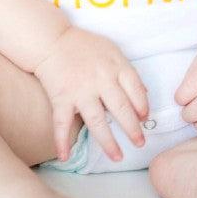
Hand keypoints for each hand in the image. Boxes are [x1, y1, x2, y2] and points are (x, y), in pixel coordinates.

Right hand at [32, 26, 149, 163]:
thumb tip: (144, 94)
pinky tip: (65, 157)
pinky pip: (62, 122)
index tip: (145, 119)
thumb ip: (127, 72)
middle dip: (132, 129)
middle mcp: (101, 79)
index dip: (142, 106)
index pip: (135, 89)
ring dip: (108, 142)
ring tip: (118, 157)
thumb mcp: (112, 51)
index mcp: (115, 66)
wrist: (51, 40)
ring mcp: (80, 90)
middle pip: (121, 108)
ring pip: (97, 121)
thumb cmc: (84, 45)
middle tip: (140, 143)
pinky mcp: (61, 97)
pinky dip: (62, 140)